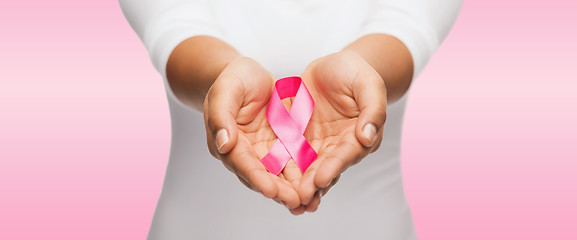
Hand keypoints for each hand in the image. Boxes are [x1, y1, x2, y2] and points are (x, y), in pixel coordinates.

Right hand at [203, 57, 302, 209]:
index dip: (256, 177)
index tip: (270, 190)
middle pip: (262, 175)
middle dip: (279, 191)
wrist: (249, 74)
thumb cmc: (234, 78)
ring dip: (293, 189)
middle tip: (296, 202)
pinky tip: (319, 184)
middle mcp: (246, 152)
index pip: (242, 163)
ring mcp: (265, 151)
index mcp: (228, 142)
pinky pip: (294, 162)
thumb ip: (221, 115)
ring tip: (309, 202)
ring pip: (279, 174)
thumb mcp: (226, 90)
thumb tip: (223, 143)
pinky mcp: (282, 146)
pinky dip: (304, 174)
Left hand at [295, 50, 387, 211]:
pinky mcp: (299, 139)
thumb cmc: (356, 72)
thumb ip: (373, 110)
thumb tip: (368, 137)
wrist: (334, 66)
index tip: (322, 179)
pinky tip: (271, 182)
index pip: (346, 154)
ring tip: (287, 201)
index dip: (334, 167)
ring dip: (298, 185)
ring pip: (307, 168)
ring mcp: (318, 144)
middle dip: (313, 184)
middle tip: (300, 198)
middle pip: (326, 167)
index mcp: (359, 136)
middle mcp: (339, 146)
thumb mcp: (368, 84)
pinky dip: (282, 170)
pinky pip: (289, 155)